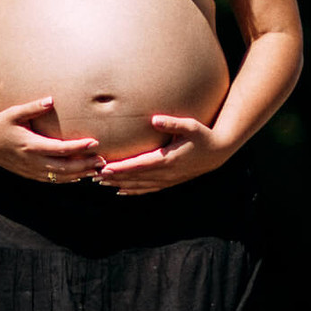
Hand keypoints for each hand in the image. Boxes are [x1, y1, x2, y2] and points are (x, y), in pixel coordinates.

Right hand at [0, 96, 101, 182]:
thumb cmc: (0, 124)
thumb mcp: (14, 113)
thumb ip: (33, 107)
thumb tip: (51, 100)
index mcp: (30, 145)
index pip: (59, 149)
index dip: (78, 147)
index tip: (94, 142)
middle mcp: (32, 161)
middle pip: (63, 168)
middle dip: (84, 165)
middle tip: (103, 160)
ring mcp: (31, 171)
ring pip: (60, 177)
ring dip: (79, 174)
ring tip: (96, 169)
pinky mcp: (30, 175)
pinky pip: (52, 180)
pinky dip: (67, 179)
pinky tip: (80, 175)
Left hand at [95, 116, 229, 194]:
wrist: (217, 153)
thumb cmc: (203, 135)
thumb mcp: (191, 126)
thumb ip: (172, 123)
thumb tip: (155, 119)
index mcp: (168, 159)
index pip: (139, 165)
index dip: (121, 168)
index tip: (104, 168)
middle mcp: (165, 173)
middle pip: (135, 177)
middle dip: (114, 177)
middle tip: (93, 176)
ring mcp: (167, 180)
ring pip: (139, 185)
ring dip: (120, 184)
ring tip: (101, 183)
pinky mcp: (170, 182)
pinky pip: (148, 189)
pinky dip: (133, 190)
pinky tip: (121, 191)